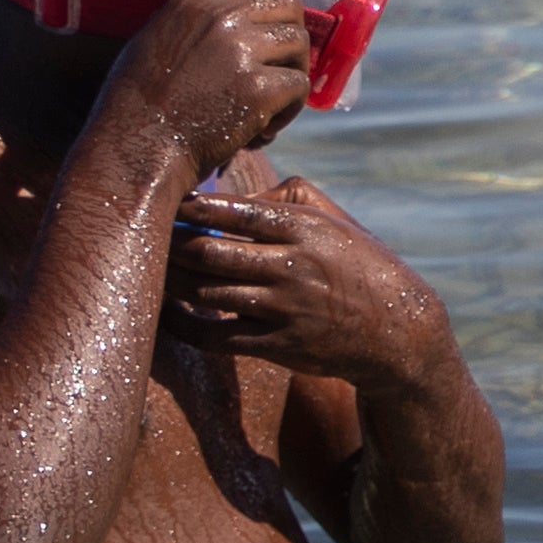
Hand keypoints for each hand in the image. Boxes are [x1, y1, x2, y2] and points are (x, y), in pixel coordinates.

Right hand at [98, 0, 321, 173]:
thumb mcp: (148, 41)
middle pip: (288, 5)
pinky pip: (299, 87)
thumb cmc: (135, 104)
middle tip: (277, 69)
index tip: (273, 25)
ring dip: (291, 75)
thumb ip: (177, 13)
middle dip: (289, 37)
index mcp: (195, 2)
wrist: (136, 151)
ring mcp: (242, 51)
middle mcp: (222, 18)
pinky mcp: (259, 90)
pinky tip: (262, 129)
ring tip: (267, 105)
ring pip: (299, 45)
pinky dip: (288, 111)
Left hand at [159, 177, 450, 387]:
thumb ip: (284, 196)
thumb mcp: (334, 219)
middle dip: (171, 243)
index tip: (166, 200)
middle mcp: (291, 267)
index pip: (235, 210)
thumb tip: (228, 199)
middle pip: (209, 252)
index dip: (192, 205)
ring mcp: (282, 310)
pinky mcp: (275, 346)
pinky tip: (167, 312)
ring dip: (171, 280)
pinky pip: (214, 335)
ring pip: (206, 292)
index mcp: (304, 228)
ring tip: (148, 269)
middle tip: (147, 236)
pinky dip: (183, 323)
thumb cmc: (356, 263)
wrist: (395, 330)